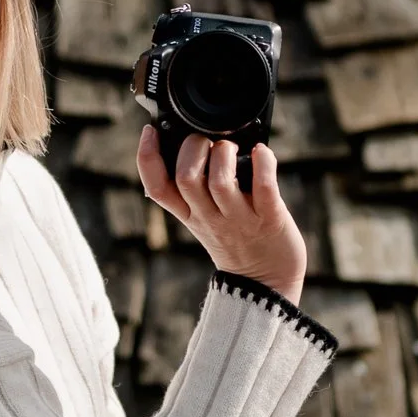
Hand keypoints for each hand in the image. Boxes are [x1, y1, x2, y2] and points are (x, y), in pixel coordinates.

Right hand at [137, 126, 307, 303]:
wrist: (266, 284)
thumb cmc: (238, 241)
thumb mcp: (205, 220)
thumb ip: (196, 190)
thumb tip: (193, 144)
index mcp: (188, 215)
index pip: (156, 188)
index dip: (147, 157)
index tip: (150, 132)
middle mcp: (209, 217)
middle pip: (185, 178)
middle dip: (193, 147)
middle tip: (207, 142)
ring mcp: (239, 219)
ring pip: (220, 181)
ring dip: (225, 153)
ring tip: (233, 148)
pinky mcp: (270, 219)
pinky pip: (264, 186)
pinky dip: (263, 162)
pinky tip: (261, 152)